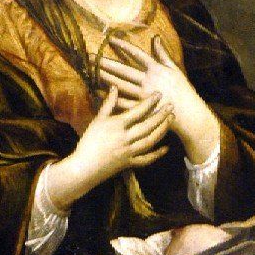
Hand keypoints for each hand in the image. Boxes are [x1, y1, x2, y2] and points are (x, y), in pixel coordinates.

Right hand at [45, 89, 172, 210]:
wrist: (83, 167)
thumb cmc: (88, 142)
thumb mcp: (97, 121)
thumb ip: (108, 104)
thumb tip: (115, 87)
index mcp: (116, 125)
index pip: (137, 111)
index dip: (150, 102)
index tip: (160, 94)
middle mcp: (125, 138)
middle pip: (148, 125)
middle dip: (161, 114)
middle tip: (172, 105)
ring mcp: (128, 151)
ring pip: (150, 140)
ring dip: (162, 129)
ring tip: (171, 119)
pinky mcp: (129, 163)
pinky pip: (146, 159)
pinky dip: (157, 154)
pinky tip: (166, 147)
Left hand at [100, 36, 220, 166]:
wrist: (187, 112)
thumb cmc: (183, 90)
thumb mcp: (174, 69)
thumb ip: (162, 54)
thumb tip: (155, 38)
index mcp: (157, 70)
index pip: (137, 54)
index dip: (123, 46)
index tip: (110, 40)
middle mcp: (148, 81)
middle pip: (123, 70)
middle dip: (106, 63)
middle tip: (91, 57)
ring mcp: (142, 95)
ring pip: (120, 85)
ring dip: (105, 78)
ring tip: (92, 72)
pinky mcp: (140, 108)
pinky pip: (122, 102)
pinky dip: (110, 98)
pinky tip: (99, 93)